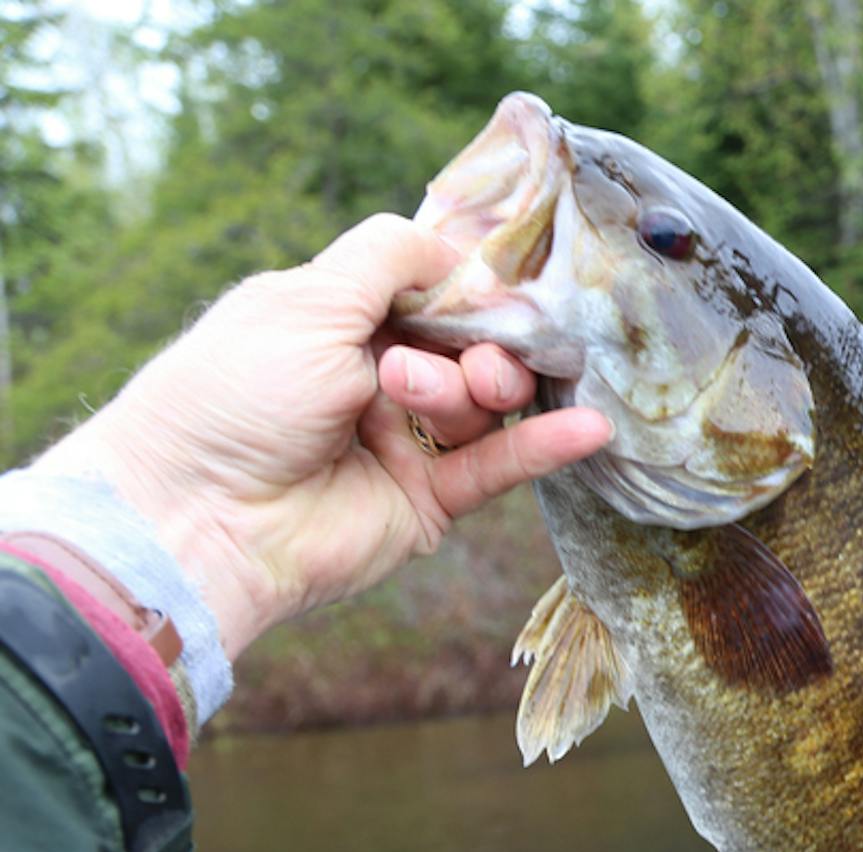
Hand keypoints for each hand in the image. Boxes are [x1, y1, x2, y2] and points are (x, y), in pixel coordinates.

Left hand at [36, 213, 612, 659]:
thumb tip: (460, 250)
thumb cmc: (235, 394)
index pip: (431, 288)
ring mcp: (404, 440)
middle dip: (483, 341)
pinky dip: (545, 446)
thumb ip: (388, 257)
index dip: (471, 284)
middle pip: (470, 342)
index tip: (506, 281)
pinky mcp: (428, 500)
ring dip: (482, 388)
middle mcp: (374, 376)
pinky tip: (587, 429)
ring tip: (454, 396)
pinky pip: (500, 467)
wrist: (199, 514)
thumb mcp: (307, 299)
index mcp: (337, 319)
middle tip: (471, 358)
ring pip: (485, 401)